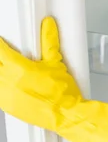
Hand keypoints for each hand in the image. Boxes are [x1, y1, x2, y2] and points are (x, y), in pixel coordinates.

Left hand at [0, 17, 82, 131]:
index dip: (0, 44)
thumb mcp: (56, 64)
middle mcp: (8, 81)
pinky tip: (9, 85)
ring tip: (10, 72)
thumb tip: (48, 26)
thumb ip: (49, 43)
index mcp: (19, 68)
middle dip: (0, 59)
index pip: (0, 50)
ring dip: (1, 72)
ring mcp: (5, 95)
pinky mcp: (6, 106)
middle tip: (7, 58)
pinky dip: (2, 86)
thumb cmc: (62, 94)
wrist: (66, 115)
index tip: (2, 42)